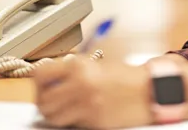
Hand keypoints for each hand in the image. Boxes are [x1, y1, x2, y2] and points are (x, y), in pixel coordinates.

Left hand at [33, 56, 152, 128]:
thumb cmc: (125, 77)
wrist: (149, 90)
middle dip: (43, 100)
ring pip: (52, 116)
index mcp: (80, 66)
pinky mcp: (93, 121)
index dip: (38, 81)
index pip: (41, 74)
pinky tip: (78, 112)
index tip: (41, 83)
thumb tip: (50, 79)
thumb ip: (72, 71)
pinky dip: (70, 120)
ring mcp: (86, 105)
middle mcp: (80, 85)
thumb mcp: (96, 65)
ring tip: (62, 107)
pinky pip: (70, 123)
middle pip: (43, 100)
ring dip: (54, 113)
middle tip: (49, 98)